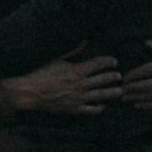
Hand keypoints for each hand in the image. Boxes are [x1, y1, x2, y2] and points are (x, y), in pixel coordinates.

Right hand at [3, 54, 121, 115]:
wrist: (32, 92)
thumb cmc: (42, 74)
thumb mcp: (57, 59)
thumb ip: (73, 51)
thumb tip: (84, 41)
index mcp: (77, 71)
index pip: (98, 64)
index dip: (108, 61)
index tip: (114, 61)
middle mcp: (81, 85)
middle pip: (103, 80)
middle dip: (113, 77)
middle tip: (119, 76)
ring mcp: (79, 98)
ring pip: (100, 95)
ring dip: (111, 93)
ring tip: (119, 91)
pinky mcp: (74, 109)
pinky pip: (90, 110)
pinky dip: (98, 108)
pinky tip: (102, 106)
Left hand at [121, 37, 151, 109]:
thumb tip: (146, 43)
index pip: (149, 70)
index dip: (135, 75)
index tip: (123, 78)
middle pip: (150, 85)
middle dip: (133, 88)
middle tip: (120, 90)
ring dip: (137, 98)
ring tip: (124, 98)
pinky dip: (147, 105)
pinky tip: (136, 105)